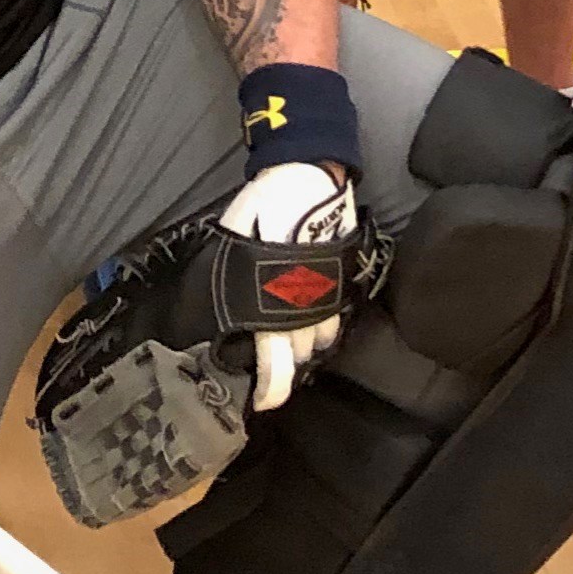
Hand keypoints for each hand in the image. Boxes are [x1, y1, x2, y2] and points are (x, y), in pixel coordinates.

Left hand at [218, 159, 360, 411]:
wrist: (311, 170)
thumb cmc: (267, 200)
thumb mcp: (239, 234)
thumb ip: (238, 273)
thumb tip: (230, 305)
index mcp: (277, 291)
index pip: (277, 353)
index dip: (273, 384)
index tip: (264, 403)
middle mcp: (308, 300)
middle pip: (299, 351)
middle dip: (283, 361)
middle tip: (264, 358)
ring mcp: (329, 290)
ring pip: (319, 337)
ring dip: (302, 343)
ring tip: (283, 337)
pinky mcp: (342, 278)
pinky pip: (333, 316)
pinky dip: (318, 324)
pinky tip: (304, 317)